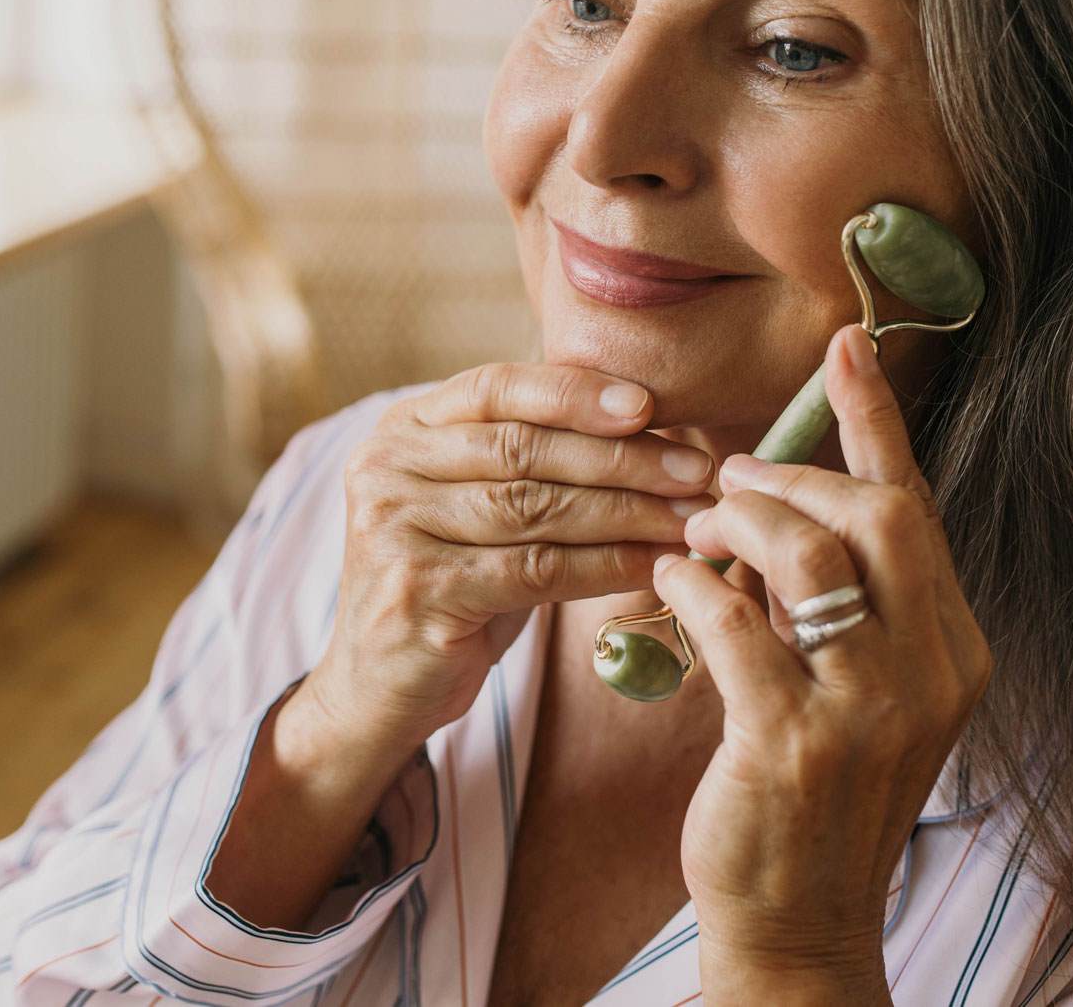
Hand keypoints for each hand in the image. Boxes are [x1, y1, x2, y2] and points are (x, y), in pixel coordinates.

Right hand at [302, 362, 716, 753]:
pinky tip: (652, 567)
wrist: (378, 686)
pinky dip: (605, 567)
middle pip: (524, 449)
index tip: (649, 404)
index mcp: (403, 428)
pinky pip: (535, 571)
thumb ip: (530, 456)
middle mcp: (386, 467)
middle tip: (695, 470)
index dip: (574, 393)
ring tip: (688, 519)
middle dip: (622, 458)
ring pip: (535, 508)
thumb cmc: (450, 582)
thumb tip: (648, 421)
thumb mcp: (476, 503)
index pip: (495, 386)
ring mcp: (393, 529)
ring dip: (627, 512)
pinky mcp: (418, 592)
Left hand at [651, 324, 992, 995]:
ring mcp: (869, 712)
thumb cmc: (816, 796)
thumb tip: (772, 506)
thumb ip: (835, 602)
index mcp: (955, 650)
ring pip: (812, 558)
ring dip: (740, 527)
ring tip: (697, 533)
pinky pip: (738, 625)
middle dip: (794, 481)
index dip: (876, 423)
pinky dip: (695, 589)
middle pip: (878, 519)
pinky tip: (670, 587)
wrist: (802, 923)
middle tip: (726, 484)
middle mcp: (931, 674)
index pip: (916, 510)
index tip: (846, 346)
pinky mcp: (793, 744)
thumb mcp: (854, 690)